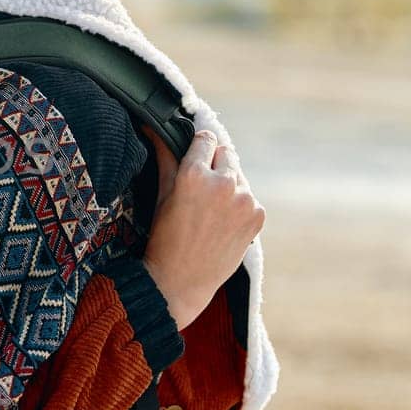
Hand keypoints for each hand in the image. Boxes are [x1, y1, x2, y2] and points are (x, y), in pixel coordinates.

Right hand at [137, 125, 264, 330]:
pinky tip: (223, 222)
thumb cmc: (164, 237)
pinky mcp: (257, 215)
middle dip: (214, 164)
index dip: (198, 146)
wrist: (182, 281)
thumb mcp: (162, 194)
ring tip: (211, 210)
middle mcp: (224, 183)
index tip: (195, 154)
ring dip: (228, 185)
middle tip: (200, 187)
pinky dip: (239, 205)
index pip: (206, 138)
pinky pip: (249, 198)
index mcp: (195, 174)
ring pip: (238, 176)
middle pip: (226, 153)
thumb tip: (153, 128)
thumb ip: (165, 157)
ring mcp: (245, 200)